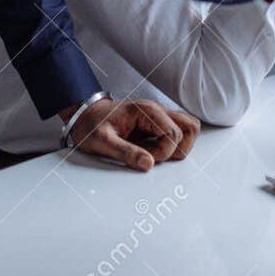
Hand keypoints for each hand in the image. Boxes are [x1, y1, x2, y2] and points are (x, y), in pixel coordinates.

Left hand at [63, 97, 199, 170]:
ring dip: (181, 145)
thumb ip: (125, 152)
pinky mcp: (158, 123)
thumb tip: (149, 165)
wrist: (85, 115)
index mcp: (146, 111)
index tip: (146, 159)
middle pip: (190, 128)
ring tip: (160, 154)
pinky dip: (175, 143)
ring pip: (189, 127)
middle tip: (155, 157)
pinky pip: (179, 130)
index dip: (164, 152)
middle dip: (177, 149)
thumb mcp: (102, 142)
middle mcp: (157, 110)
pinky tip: (157, 151)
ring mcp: (160, 116)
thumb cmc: (92, 125)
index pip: (173, 134)